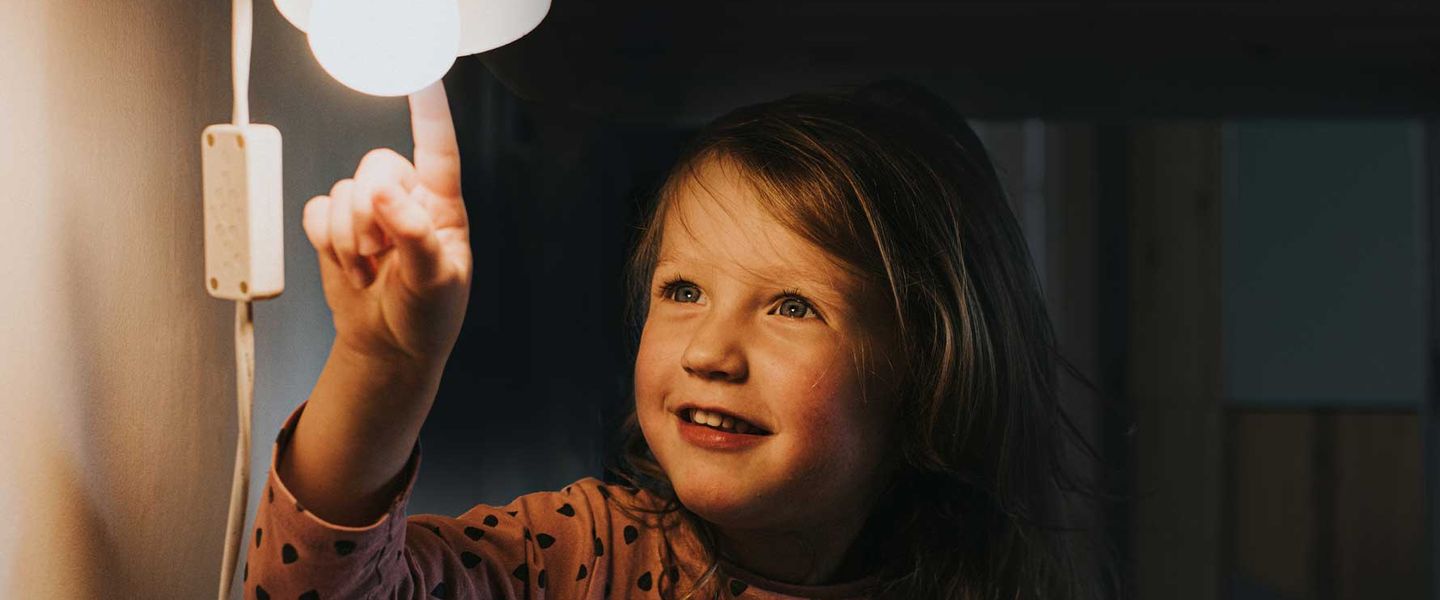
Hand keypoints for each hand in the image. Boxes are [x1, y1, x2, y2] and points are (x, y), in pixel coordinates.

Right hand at [302, 81, 471, 368]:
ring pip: (342, 191)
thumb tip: (386, 193)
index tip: (422, 80)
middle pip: (375, 166)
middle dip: (370, 214)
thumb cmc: (426, 315)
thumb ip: (415, 235)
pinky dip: (325, 241)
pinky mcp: (336, 225)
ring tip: (371, 269)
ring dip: (349, 239)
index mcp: (442, 205)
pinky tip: (349, 265)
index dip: (429, 114)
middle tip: (382, 254)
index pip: (438, 150)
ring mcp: (369, 211)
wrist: (388, 347)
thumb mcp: (435, 282)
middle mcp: (406, 198)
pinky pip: (315, 210)